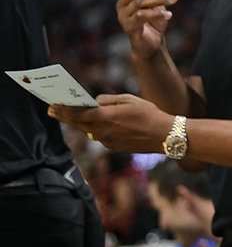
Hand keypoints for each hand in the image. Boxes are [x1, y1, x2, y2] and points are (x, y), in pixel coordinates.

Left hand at [49, 94, 174, 152]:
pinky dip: (95, 130)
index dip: (63, 109)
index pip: (77, 113)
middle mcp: (102, 131)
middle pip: (78, 124)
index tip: (52, 105)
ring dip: (79, 124)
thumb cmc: (149, 114)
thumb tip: (95, 102)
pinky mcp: (114, 147)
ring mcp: (107, 141)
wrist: (164, 135)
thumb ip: (108, 100)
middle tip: (52, 110)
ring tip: (72, 117)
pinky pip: (100, 137)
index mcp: (105, 117)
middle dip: (64, 117)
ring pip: (88, 131)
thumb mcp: (129, 99)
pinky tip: (96, 125)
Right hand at [117, 0, 178, 58]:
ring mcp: (123, 15)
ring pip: (140, 2)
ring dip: (159, 0)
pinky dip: (156, 14)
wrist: (150, 45)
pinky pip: (141, 16)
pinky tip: (169, 14)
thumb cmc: (153, 21)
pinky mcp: (128, 27)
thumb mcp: (156, 3)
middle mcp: (122, 3)